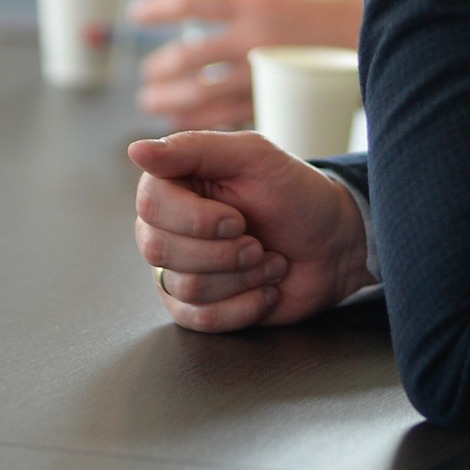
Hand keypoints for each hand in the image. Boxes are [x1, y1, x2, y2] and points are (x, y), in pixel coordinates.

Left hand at [128, 0, 364, 129]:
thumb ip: (247, 10)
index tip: (136, 12)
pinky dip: (201, 123)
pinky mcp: (276, 98)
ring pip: (202, 93)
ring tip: (155, 103)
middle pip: (188, 57)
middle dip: (162, 70)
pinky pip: (228, 117)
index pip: (191, 1)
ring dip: (171, 101)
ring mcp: (264, 71)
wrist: (384, 34)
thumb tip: (204, 15)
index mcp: (257, 1)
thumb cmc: (336, 9)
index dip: (159, 7)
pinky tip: (185, 124)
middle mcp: (255, 37)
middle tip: (149, 78)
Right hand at [131, 131, 372, 330]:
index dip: (197, 219)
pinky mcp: (197, 308)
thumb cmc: (296, 194)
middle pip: (159, 249)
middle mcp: (168, 227)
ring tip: (269, 260)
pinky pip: (200, 319)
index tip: (239, 218)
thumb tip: (135, 149)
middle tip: (258, 241)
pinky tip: (267, 289)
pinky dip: (245, 305)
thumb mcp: (255, 157)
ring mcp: (179, 270)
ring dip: (243, 276)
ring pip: (184, 287)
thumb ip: (195, 149)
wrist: (333, 245)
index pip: (150, 205)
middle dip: (224, 251)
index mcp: (175, 184)